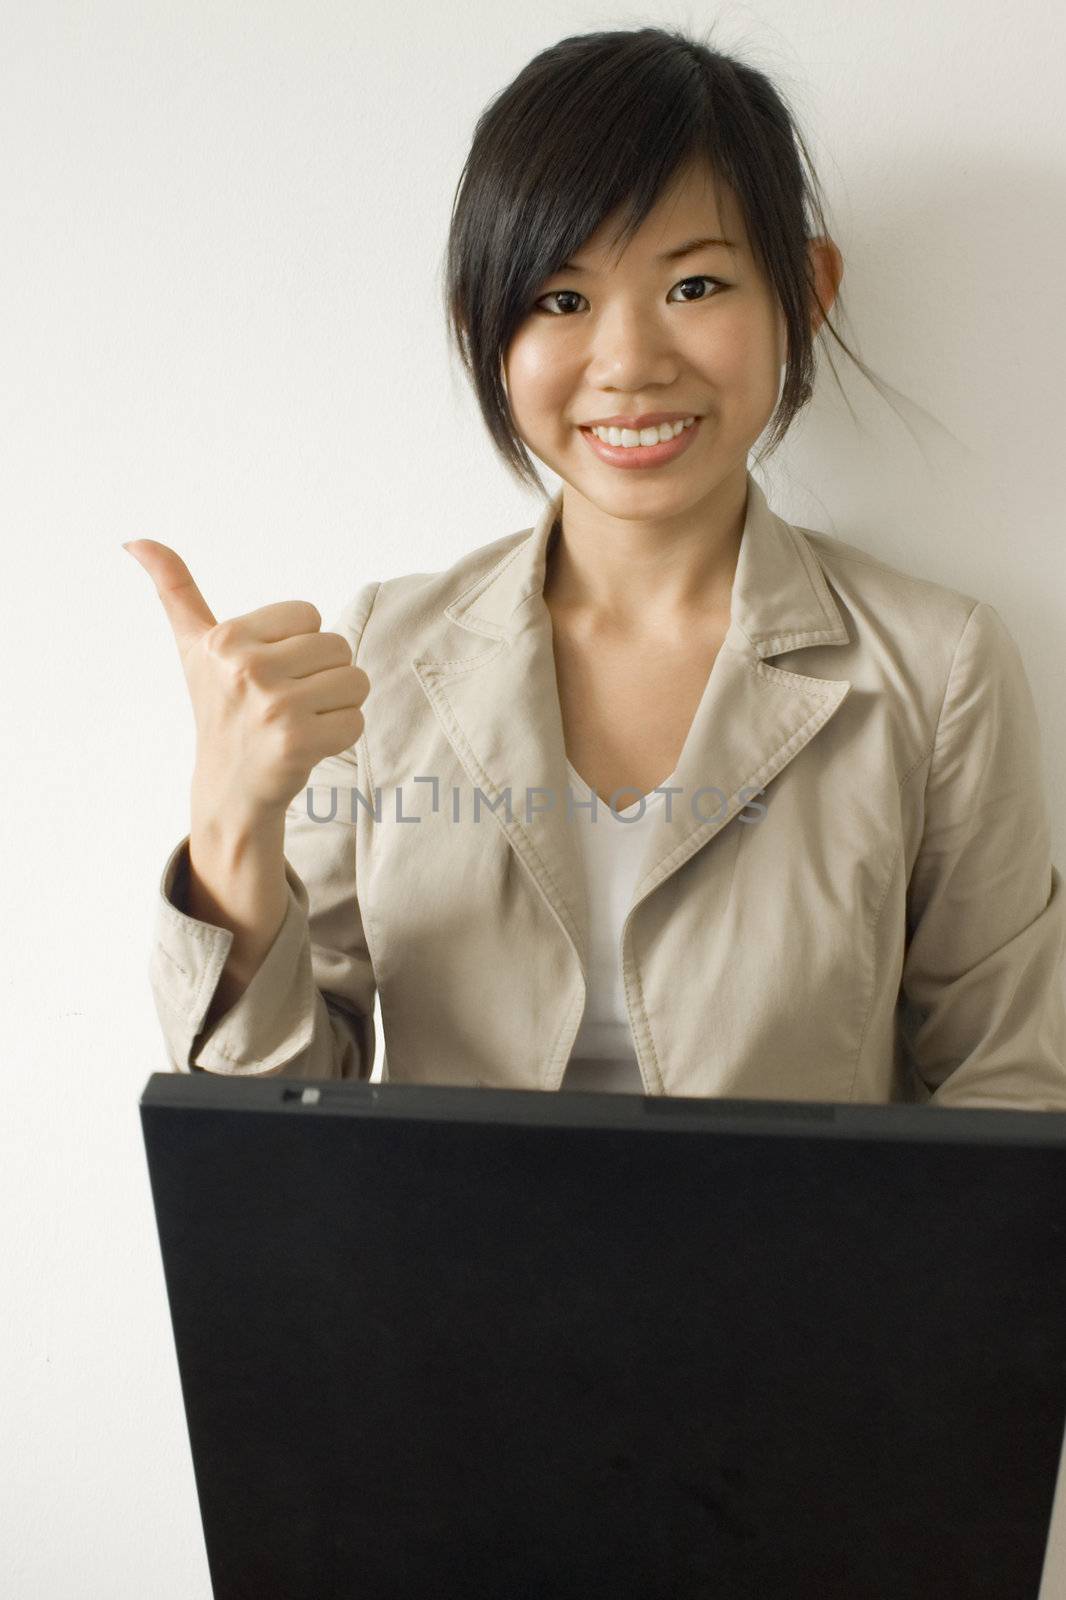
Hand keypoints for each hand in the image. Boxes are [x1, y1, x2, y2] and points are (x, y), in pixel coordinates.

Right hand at [124, 540, 369, 816]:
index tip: (269, 671)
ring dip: (337, 704)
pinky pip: (356, 720)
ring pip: (355, 681)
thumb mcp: (193, 647)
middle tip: (287, 702)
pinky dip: (342, 734)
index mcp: (226, 639)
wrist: (229, 789)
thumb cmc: (219, 708)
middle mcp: (246, 669)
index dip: (299, 644)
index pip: (310, 615)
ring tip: (300, 720)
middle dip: (323, 675)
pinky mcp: (298, 742)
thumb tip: (134, 540)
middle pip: (338, 646)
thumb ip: (174, 589)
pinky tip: (308, 745)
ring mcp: (273, 707)